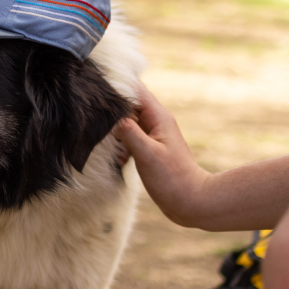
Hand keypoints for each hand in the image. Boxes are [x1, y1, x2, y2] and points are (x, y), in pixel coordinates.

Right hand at [112, 82, 213, 227]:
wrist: (190, 202)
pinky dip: (122, 146)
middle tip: (102, 127)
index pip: (135, 89)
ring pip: (128, 122)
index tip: (98, 93)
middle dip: (113, 113)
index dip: (117, 87)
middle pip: (129, 104)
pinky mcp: (150, 148)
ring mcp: (154, 135)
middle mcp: (157, 122)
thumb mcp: (147, 153)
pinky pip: (131, 138)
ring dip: (116, 132)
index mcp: (158, 117)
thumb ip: (128, 131)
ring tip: (115, 148)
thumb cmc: (172, 179)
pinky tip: (121, 160)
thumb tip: (111, 115)